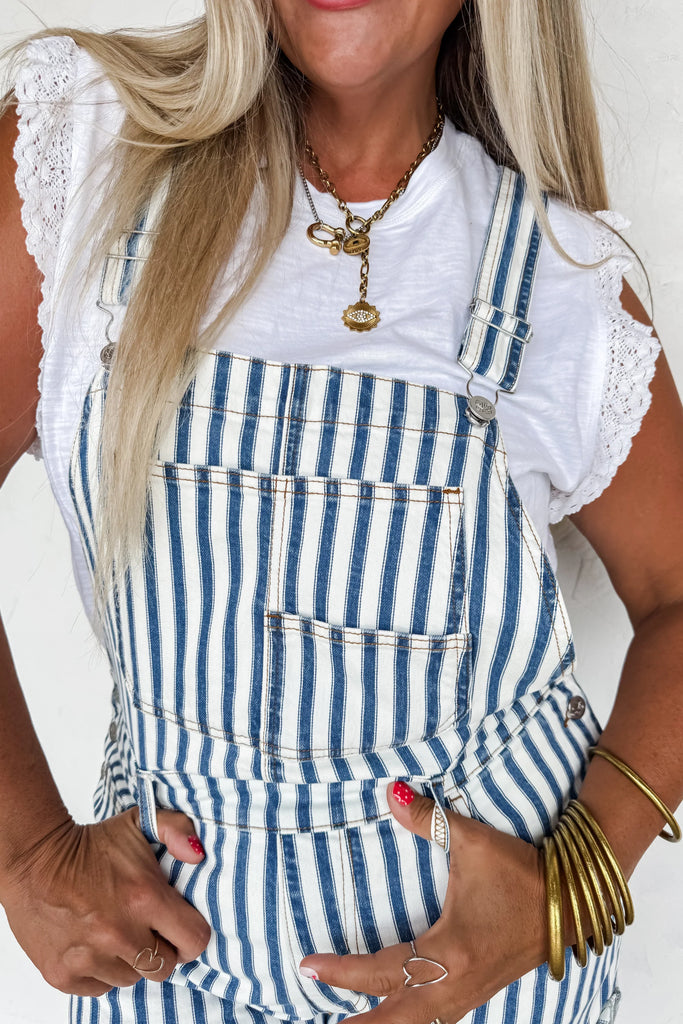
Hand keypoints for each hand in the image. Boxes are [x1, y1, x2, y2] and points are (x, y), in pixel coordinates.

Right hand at [0, 807, 210, 996]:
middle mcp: (119, 933)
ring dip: (129, 961)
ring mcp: (90, 958)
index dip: (191, 935)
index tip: (180, 926)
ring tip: (115, 931)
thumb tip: (197, 856)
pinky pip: (100, 988)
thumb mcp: (139, 822)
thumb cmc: (90, 844)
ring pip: (132, 979)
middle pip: (164, 966)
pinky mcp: (64, 975)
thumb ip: (178, 829)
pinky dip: (101, 971)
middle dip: (161, 948)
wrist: (34, 859)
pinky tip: (93, 944)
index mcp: (144, 897)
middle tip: (146, 927)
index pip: (194, 940)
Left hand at [299, 783, 546, 1023]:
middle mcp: (456, 983)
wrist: (574, 899)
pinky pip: (436, 1019)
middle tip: (320, 1023)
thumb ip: (427, 818)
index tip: (308, 965)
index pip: (381, 971)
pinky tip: (397, 1012)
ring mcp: (470, 993)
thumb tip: (392, 793)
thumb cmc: (523, 871)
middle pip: (395, 1021)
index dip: (342, 971)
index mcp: (450, 952)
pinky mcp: (479, 990)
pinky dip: (410, 1021)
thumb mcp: (474, 841)